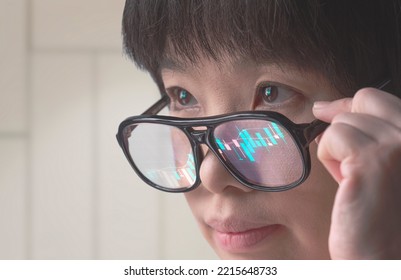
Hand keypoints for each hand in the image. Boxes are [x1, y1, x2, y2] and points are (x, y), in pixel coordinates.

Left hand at [313, 88, 400, 258]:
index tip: (328, 112)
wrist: (382, 256)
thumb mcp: (380, 164)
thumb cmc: (379, 214)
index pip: (379, 99)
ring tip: (351, 179)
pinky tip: (344, 181)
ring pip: (343, 122)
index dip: (350, 105)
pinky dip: (328, 157)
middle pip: (363, 99)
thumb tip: (327, 108)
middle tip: (339, 151)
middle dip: (342, 122)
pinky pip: (332, 138)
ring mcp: (400, 145)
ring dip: (336, 148)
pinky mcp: (374, 161)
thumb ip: (366, 135)